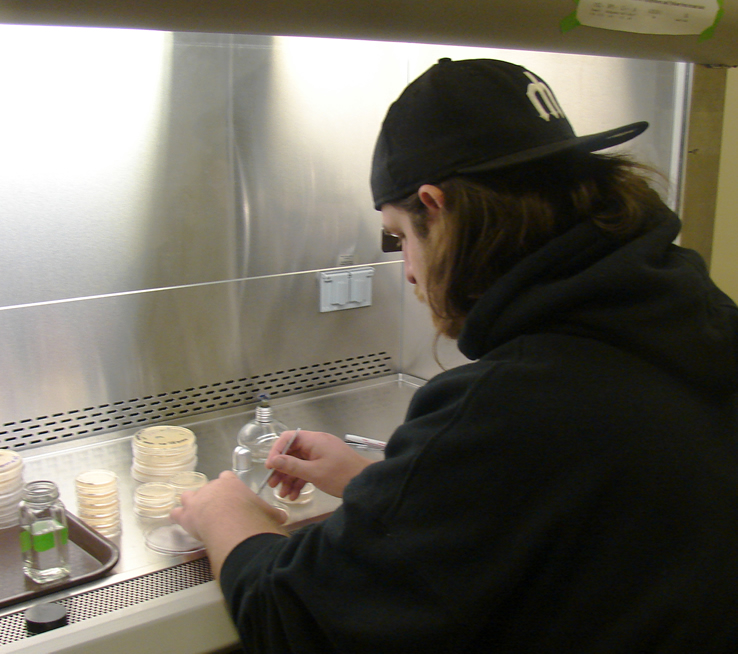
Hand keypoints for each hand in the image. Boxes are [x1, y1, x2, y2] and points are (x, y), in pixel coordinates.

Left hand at [171, 470, 287, 578]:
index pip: (227, 477)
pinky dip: (177, 517)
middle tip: (217, 508)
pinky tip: (180, 521)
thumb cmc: (251, 515)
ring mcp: (197, 499)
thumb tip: (283, 517)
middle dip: (210, 496)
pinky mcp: (186, 515)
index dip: (227, 484)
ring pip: (188, 495)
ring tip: (195, 511)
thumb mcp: (267, 512)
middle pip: (208, 487)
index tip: (230, 492)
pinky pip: (176, 513)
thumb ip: (272, 513)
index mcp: (230, 483)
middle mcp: (212, 487)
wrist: (232, 523)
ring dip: (191, 502)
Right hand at [265, 429, 373, 498]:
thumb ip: (292, 466)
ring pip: (299, 463)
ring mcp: (321, 454)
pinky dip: (301, 481)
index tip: (270, 467)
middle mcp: (316, 444)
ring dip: (290, 478)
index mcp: (314, 440)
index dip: (276, 451)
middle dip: (282, 469)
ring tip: (283, 495)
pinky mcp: (325, 464)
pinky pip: (308, 469)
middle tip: (273, 485)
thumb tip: (273, 460)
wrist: (366, 483)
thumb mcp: (313, 473)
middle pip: (292, 452)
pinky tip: (294, 495)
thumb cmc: (340, 475)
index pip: (288, 438)